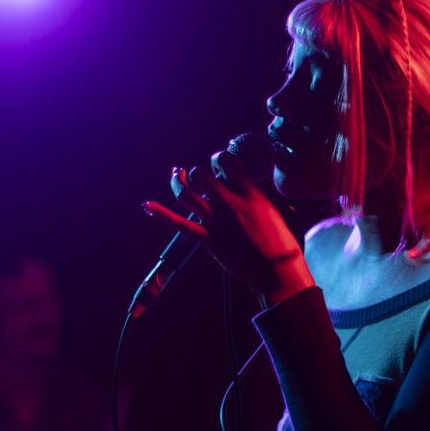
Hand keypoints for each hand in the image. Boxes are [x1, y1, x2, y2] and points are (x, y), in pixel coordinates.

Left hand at [144, 151, 313, 302]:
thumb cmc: (282, 244)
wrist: (276, 271)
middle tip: (200, 179)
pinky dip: (161, 214)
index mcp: (250, 193)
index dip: (219, 159)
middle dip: (197, 173)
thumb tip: (249, 191)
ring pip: (186, 194)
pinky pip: (180, 224)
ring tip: (178, 178)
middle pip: (201, 175)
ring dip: (179, 184)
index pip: (227, 162)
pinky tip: (147, 205)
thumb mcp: (275, 211)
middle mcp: (230, 203)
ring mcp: (217, 221)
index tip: (220, 165)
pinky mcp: (208, 239)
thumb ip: (257, 198)